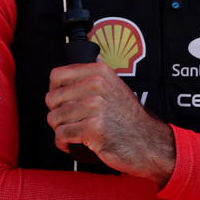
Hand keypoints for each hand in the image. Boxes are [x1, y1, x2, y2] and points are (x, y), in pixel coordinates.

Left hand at [46, 62, 175, 185]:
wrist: (148, 143)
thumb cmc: (129, 118)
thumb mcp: (118, 86)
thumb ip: (102, 72)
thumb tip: (93, 56)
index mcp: (99, 72)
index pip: (56, 76)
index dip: (54, 91)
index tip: (60, 102)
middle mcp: (97, 86)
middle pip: (52, 99)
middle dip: (56, 113)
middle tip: (67, 122)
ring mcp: (96, 107)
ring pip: (54, 118)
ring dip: (59, 130)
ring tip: (70, 133)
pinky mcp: (94, 129)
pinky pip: (62, 135)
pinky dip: (62, 143)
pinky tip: (70, 144)